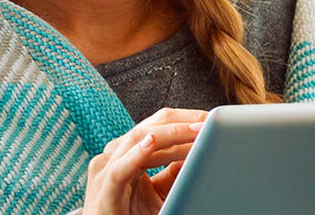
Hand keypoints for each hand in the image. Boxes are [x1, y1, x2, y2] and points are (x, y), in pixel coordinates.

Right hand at [80, 107, 207, 214]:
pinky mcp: (104, 188)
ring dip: (171, 133)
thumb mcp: (157, 194)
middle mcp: (114, 155)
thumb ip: (171, 175)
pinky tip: (152, 141)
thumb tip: (195, 156)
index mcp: (125, 152)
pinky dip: (137, 153)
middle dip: (182, 122)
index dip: (184, 120)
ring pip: (138, 139)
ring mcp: (105, 169)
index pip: (156, 125)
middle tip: (208, 121)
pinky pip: (120, 168)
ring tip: (195, 130)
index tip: (210, 121)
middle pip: (149, 126)